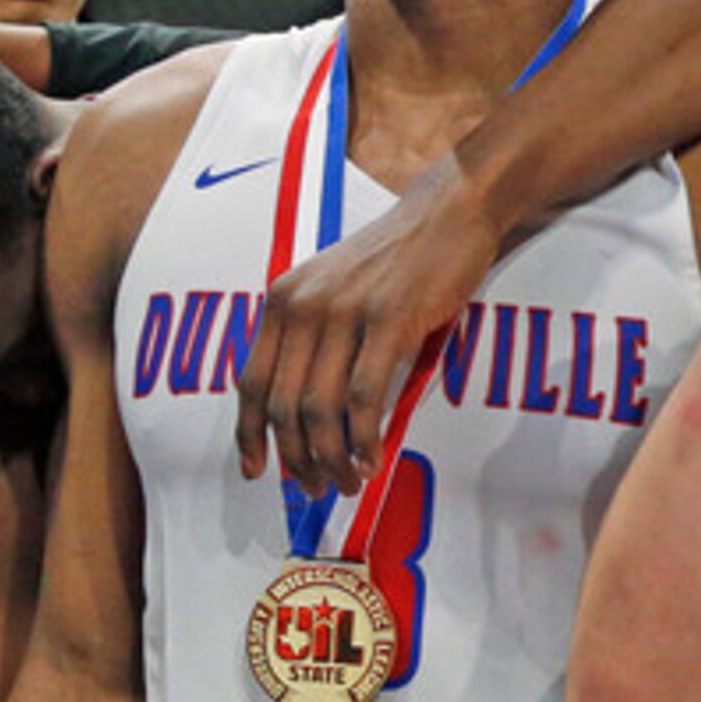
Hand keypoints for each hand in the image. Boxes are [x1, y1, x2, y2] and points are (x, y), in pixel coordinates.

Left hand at [233, 162, 499, 493]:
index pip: (251, 382)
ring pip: (320, 407)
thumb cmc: (398, 260)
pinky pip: (365, 396)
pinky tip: (373, 457)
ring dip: (331, 457)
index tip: (258, 471)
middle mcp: (303, 304)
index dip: (250, 434)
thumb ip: (313, 339)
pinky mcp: (389, 318)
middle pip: (283, 404)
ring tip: (347, 482)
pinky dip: (365, 437)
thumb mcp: (335, 290)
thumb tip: (304, 412)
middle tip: (315, 489)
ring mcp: (344, 311)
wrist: (449, 212)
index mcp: (282, 299)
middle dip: (296, 459)